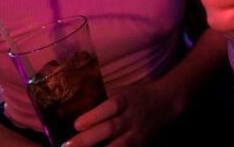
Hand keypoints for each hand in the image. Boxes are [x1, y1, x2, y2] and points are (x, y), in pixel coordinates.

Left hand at [62, 79, 176, 145]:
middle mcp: (132, 117)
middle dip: (88, 139)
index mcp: (126, 99)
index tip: (76, 124)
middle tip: (67, 146)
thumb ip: (103, 101)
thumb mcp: (123, 92)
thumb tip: (73, 112)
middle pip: (111, 128)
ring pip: (119, 145)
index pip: (111, 106)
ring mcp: (137, 134)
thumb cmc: (137, 96)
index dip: (94, 115)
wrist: (166, 103)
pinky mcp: (141, 146)